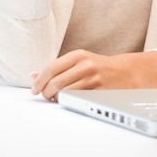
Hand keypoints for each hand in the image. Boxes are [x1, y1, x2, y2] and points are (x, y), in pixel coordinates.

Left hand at [30, 49, 156, 100]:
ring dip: (55, 99)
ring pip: (64, 93)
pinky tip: (66, 101)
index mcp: (78, 55)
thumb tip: (33, 75)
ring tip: (54, 99)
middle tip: (43, 95)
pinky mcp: (98, 92)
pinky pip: (76, 100)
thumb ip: (57, 67)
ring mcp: (93, 79)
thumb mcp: (78, 61)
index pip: (51, 68)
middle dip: (45, 92)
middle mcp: (85, 65)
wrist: (124, 72)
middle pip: (56, 82)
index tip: (34, 88)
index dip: (39, 80)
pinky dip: (67, 102)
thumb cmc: (97, 66)